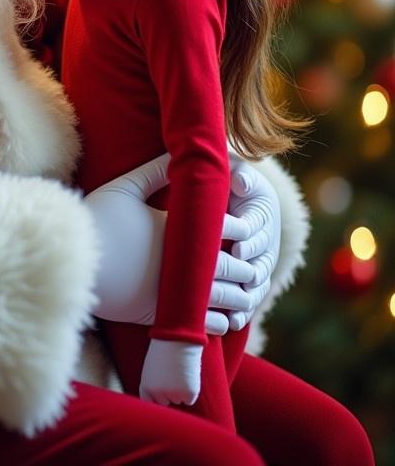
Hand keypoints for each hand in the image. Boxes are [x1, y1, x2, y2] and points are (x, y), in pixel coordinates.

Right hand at [85, 153, 279, 331]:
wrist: (72, 264)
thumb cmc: (96, 221)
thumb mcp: (123, 188)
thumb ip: (153, 171)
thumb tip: (177, 155)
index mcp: (175, 230)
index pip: (223, 228)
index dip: (238, 228)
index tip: (244, 227)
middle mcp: (179, 263)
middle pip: (228, 266)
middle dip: (245, 265)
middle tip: (254, 264)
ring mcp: (171, 292)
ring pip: (221, 298)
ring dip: (239, 296)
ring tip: (248, 293)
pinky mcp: (160, 316)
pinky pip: (200, 325)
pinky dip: (218, 322)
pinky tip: (226, 320)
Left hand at [139, 338, 201, 405]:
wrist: (178, 337)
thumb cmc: (164, 348)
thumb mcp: (151, 368)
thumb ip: (153, 385)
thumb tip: (160, 399)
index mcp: (146, 387)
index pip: (149, 403)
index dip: (155, 398)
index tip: (161, 392)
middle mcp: (158, 394)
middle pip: (164, 402)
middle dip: (168, 392)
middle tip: (172, 374)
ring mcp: (174, 395)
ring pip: (178, 400)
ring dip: (180, 390)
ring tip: (179, 370)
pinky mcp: (188, 393)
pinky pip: (189, 400)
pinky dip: (191, 390)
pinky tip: (188, 374)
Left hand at [206, 155, 280, 334]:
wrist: (235, 200)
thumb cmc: (230, 184)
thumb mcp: (236, 173)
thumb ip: (239, 174)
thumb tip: (240, 182)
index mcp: (261, 213)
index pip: (253, 227)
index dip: (244, 237)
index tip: (236, 247)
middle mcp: (266, 241)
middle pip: (258, 258)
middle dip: (244, 267)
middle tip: (227, 276)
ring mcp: (261, 262)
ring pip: (258, 282)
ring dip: (246, 293)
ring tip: (230, 304)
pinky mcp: (253, 280)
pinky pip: (251, 299)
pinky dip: (243, 311)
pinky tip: (231, 321)